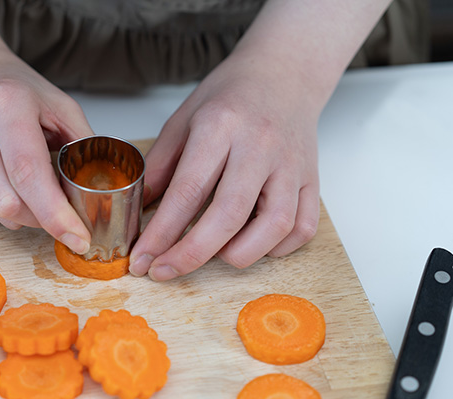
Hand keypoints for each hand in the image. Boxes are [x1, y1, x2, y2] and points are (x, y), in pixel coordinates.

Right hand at [0, 47, 93, 253]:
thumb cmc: (15, 92)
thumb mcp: (60, 106)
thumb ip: (83, 146)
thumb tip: (99, 195)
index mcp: (6, 102)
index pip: (28, 171)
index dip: (55, 213)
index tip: (78, 237)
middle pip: (9, 202)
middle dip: (42, 218)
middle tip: (58, 209)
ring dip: (23, 215)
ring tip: (26, 185)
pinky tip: (1, 183)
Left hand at [129, 58, 320, 279]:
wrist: (284, 72)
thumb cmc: (231, 97)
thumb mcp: (183, 120)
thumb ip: (160, 166)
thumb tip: (139, 214)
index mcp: (221, 126)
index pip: (188, 190)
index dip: (161, 233)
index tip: (141, 259)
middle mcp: (260, 146)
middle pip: (229, 215)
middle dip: (191, 254)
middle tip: (163, 272)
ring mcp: (292, 165)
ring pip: (275, 226)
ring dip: (239, 253)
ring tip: (213, 253)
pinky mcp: (313, 179)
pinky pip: (302, 228)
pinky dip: (276, 248)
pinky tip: (251, 243)